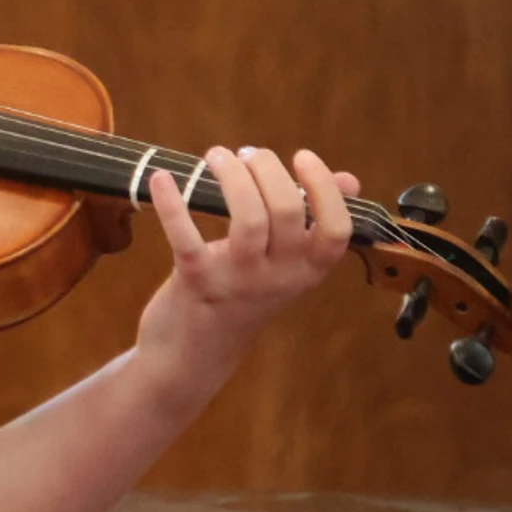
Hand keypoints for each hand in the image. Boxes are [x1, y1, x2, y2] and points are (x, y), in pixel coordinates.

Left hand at [135, 146, 360, 406]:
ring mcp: (238, 281)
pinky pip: (186, 238)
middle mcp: (279, 278)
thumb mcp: (285, 268)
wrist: (193, 357)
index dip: (324, 189)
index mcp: (306, 271)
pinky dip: (172, 204)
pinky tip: (162, 179)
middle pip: (286, 212)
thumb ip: (313, 224)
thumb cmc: (242, 298)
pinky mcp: (195, 282)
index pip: (335, 231)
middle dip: (267, 170)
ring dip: (232, 177)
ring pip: (246, 219)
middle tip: (246, 154)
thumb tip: (349, 181)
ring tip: (217, 156)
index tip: (302, 157)